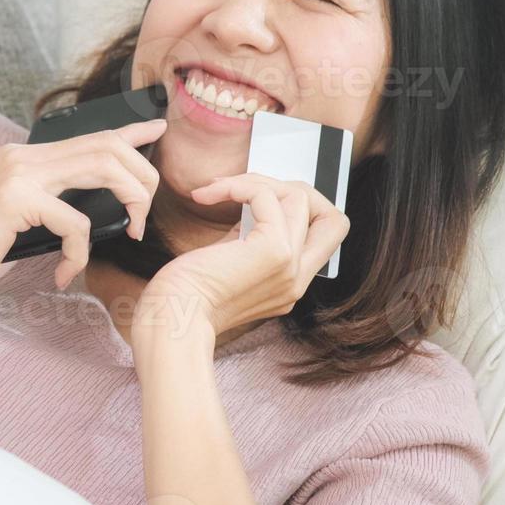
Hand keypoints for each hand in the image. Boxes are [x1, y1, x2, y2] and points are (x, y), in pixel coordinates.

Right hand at [0, 117, 165, 308]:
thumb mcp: (17, 223)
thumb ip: (48, 206)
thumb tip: (90, 215)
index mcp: (23, 158)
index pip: (87, 136)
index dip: (127, 132)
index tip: (156, 129)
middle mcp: (23, 156)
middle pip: (106, 146)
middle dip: (141, 175)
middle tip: (147, 212)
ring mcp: (19, 173)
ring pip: (102, 168)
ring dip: (129, 200)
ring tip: (131, 231)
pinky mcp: (16, 200)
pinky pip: (76, 223)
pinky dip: (80, 253)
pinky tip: (63, 275)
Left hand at [133, 173, 348, 347]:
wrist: (171, 323)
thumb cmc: (183, 298)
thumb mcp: (227, 265)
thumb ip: (248, 242)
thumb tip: (250, 204)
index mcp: (288, 285)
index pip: (325, 236)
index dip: (299, 209)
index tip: (256, 202)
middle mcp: (297, 279)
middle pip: (332, 216)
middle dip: (293, 189)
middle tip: (247, 189)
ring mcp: (290, 266)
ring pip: (300, 197)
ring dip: (256, 181)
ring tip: (218, 189)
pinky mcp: (274, 252)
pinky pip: (269, 196)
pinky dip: (239, 185)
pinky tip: (209, 195)